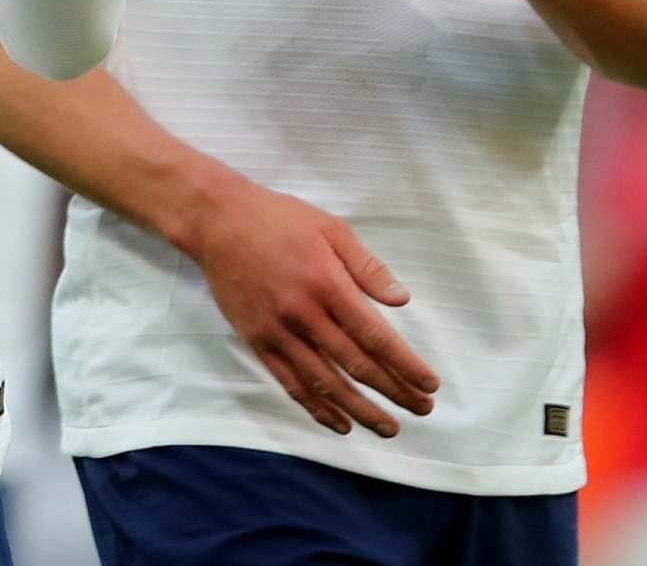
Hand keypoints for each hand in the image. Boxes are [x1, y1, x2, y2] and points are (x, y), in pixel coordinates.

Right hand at [189, 173, 438, 436]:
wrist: (218, 223)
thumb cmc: (279, 219)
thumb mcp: (330, 228)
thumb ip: (367, 266)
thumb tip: (402, 300)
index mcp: (326, 283)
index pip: (374, 334)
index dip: (404, 364)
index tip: (429, 382)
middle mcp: (304, 314)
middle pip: (355, 364)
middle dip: (393, 391)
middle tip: (422, 408)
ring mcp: (278, 332)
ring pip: (325, 383)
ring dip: (360, 410)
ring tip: (388, 427)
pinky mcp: (257, 342)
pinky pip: (290, 383)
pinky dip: (317, 408)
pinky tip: (339, 423)